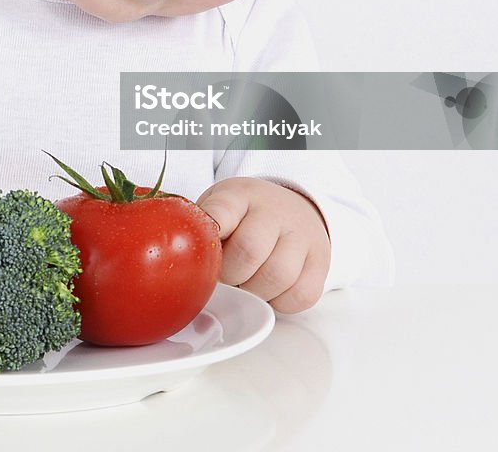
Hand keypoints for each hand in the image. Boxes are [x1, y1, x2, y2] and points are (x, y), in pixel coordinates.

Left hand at [196, 177, 330, 313]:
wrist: (293, 209)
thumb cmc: (245, 216)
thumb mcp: (220, 207)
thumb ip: (202, 227)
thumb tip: (177, 260)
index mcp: (240, 195)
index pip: (223, 209)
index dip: (211, 228)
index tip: (202, 245)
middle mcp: (274, 211)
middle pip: (249, 250)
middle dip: (229, 273)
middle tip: (223, 275)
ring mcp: (301, 235)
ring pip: (277, 276)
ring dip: (254, 290)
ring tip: (246, 282)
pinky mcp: (320, 263)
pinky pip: (300, 295)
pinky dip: (280, 302)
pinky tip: (269, 289)